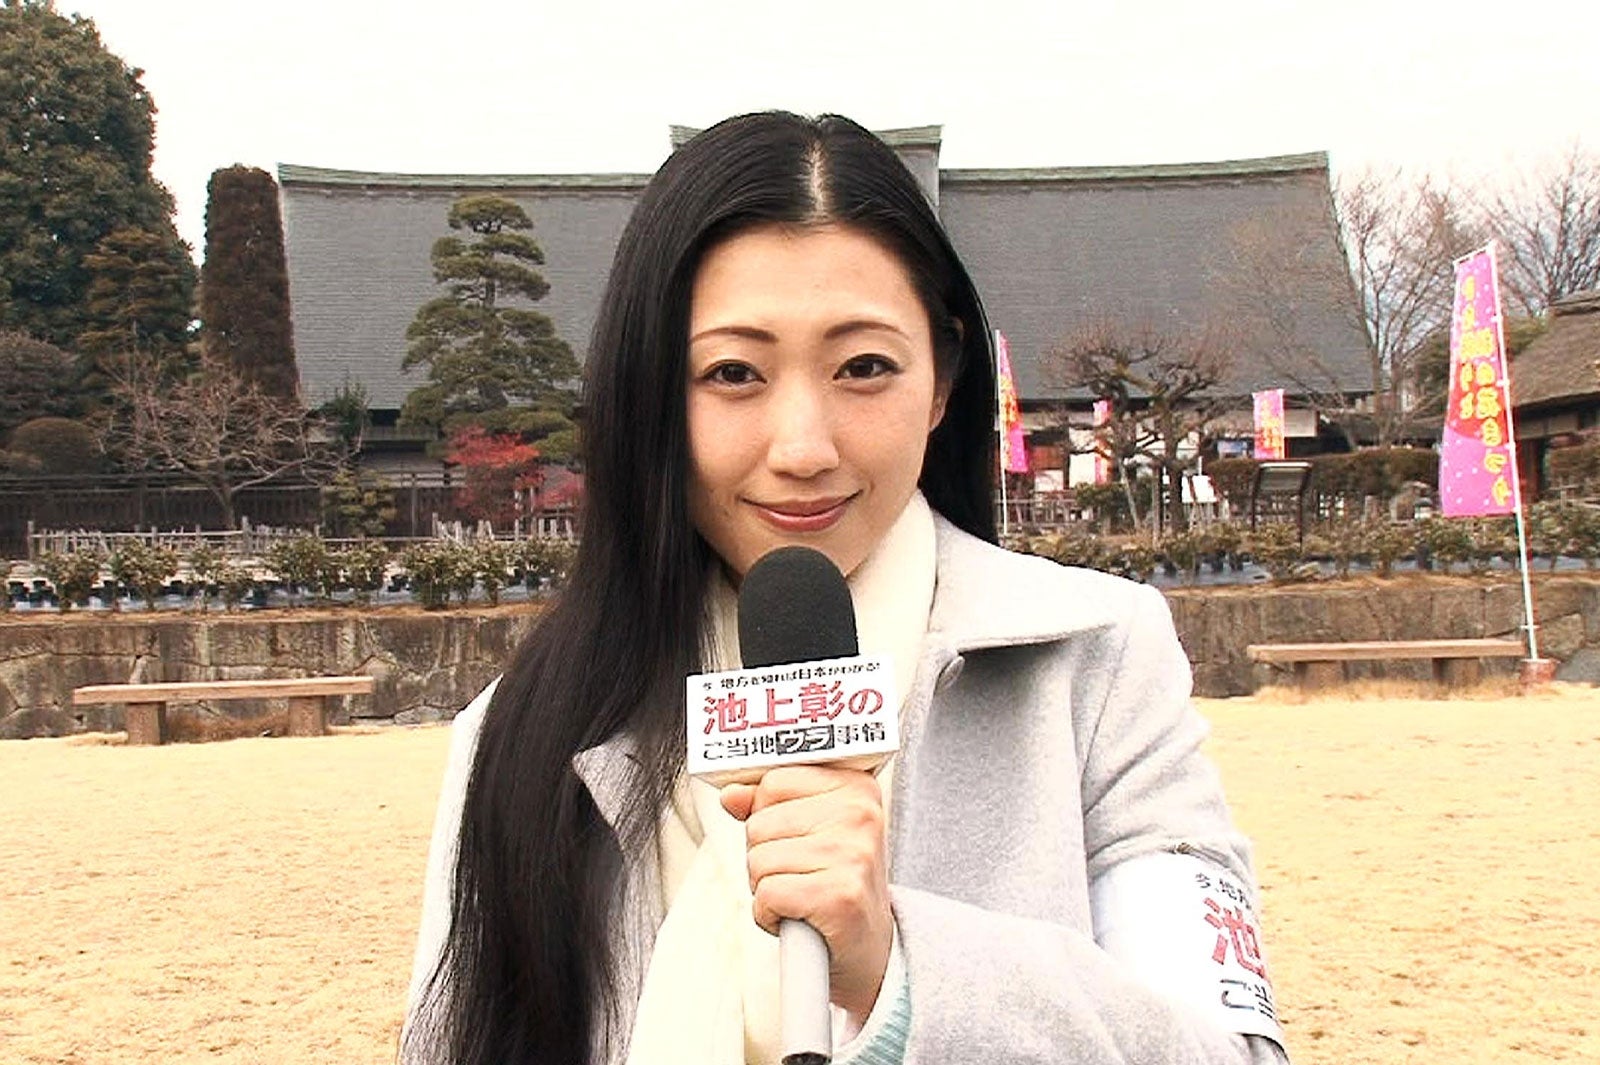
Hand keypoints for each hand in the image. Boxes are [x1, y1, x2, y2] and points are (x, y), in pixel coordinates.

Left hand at [720, 765, 892, 1019]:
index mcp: (856, 787)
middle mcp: (859, 814)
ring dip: (766, 887)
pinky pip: (766, 894)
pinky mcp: (840, 896)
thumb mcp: (809, 833)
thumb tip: (731, 795)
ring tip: (801, 895)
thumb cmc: (836, 885)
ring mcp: (852, 854)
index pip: (773, 782)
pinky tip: (797, 917)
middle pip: (759, 823)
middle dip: (765, 856)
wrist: (868, 948)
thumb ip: (768, 805)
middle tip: (800, 874)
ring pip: (758, 859)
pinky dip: (769, 914)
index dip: (768, 816)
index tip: (796, 837)